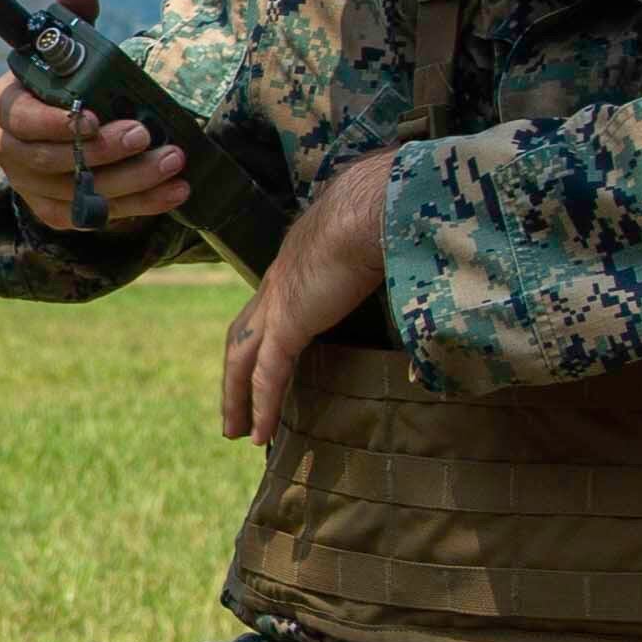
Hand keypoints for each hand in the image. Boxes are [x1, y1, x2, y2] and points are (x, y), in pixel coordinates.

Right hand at [0, 0, 188, 231]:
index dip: (55, 123)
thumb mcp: (68, 51)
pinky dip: (138, 206)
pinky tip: (172, 192)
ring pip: (76, 192)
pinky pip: (92, 215)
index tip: (93, 117)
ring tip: (172, 162)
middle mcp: (6, 149)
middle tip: (146, 134)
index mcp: (3, 104)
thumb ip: (73, 21)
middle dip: (102, 151)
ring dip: (130, 180)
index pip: (20, 118)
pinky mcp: (53, 211)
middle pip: (49, 161)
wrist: (63, 129)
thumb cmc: (65, 84)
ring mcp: (28, 184)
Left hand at [222, 146, 394, 439]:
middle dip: (234, 375)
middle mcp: (277, 286)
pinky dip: (262, 406)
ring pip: (243, 361)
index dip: (259, 338)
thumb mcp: (372, 246)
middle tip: (233, 411)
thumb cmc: (382, 217)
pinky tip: (260, 435)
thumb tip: (408, 273)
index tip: (259, 366)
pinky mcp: (288, 324)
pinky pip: (267, 376)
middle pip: (242, 338)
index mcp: (295, 266)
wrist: (372, 206)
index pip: (266, 310)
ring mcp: (278, 305)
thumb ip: (377, 264)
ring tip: (237, 433)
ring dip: (237, 398)